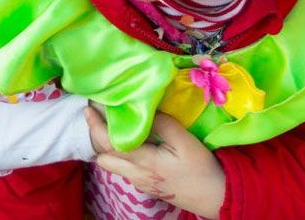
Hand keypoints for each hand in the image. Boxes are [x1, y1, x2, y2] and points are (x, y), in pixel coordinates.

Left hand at [86, 107, 224, 218]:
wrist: (215, 196)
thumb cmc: (201, 167)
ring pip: (111, 164)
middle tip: (98, 114)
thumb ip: (161, 123)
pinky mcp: (145, 185)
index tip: (89, 107)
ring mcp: (139, 182)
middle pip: (102, 157)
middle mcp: (135, 175)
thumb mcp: (184, 140)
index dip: (95, 125)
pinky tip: (127, 140)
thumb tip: (141, 108)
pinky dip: (117, 153)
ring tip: (110, 124)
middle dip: (95, 135)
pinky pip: (122, 168)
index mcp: (143, 162)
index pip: (108, 143)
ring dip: (105, 146)